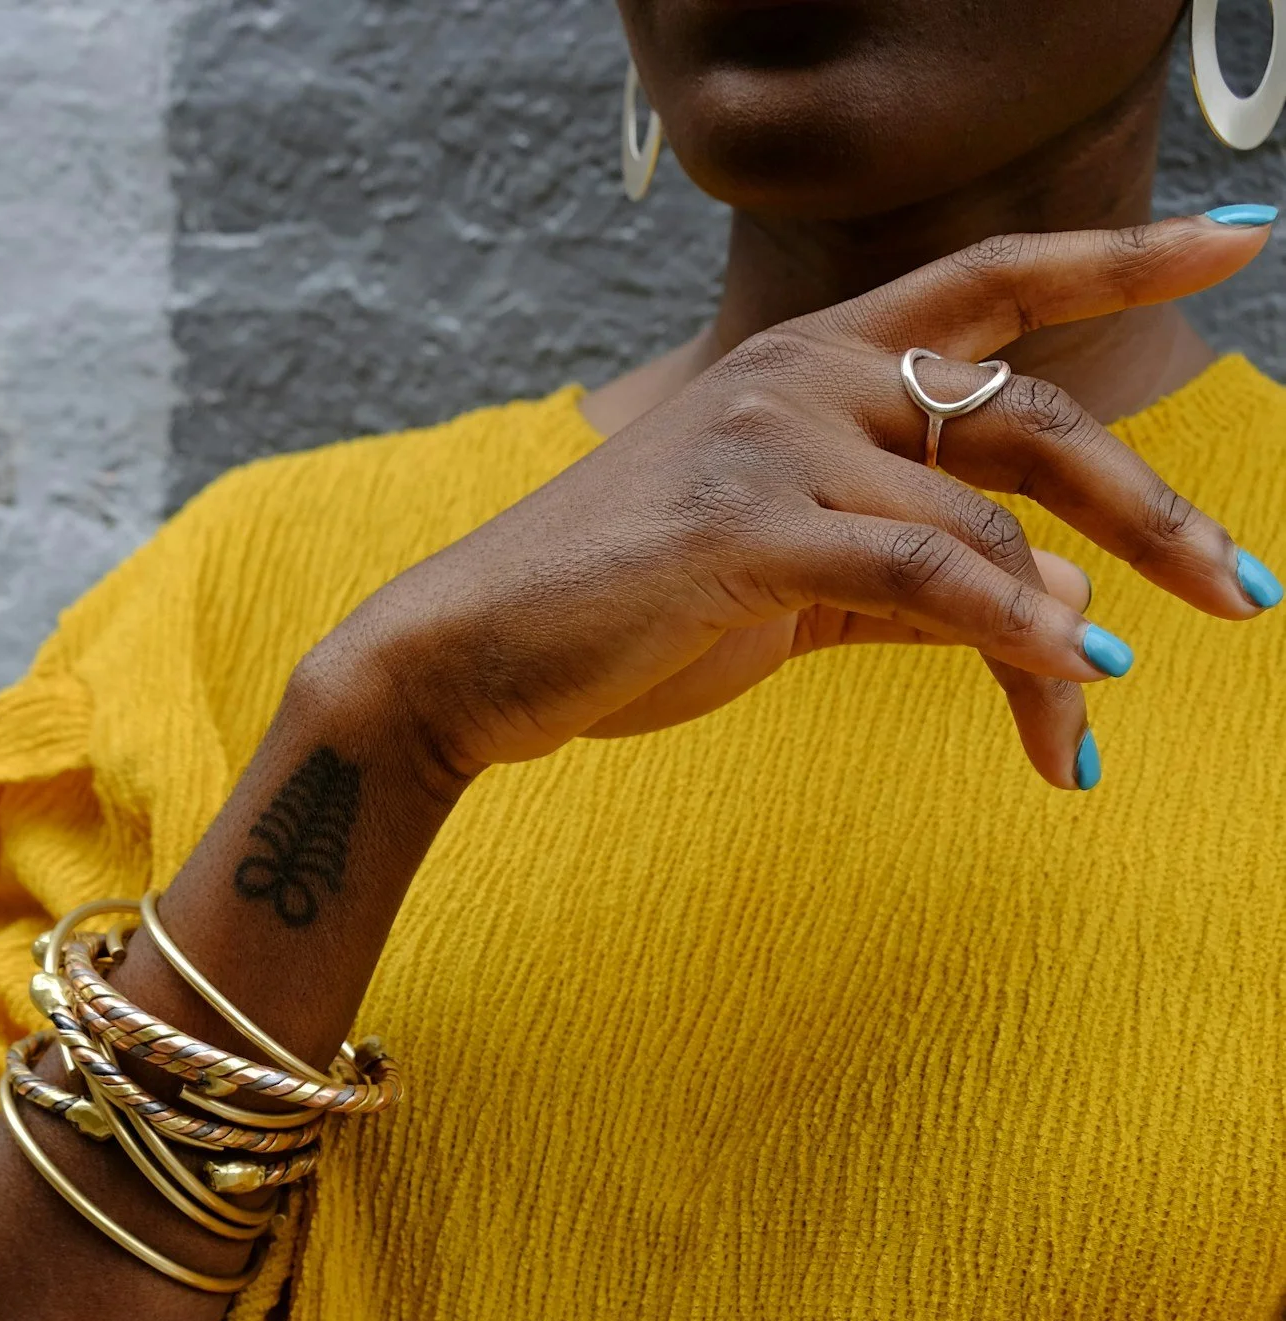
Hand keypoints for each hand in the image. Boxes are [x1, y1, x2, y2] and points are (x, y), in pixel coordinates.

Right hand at [325, 217, 1273, 791]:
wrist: (468, 659)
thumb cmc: (621, 617)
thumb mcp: (787, 581)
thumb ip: (909, 576)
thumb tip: (1052, 618)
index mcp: (815, 364)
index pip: (990, 284)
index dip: (1119, 260)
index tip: (1238, 239)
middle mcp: (808, 374)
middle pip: (1028, 411)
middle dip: (1153, 510)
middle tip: (1245, 593)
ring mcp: (778, 440)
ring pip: (987, 524)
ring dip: (1062, 639)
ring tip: (1094, 724)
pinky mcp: (751, 528)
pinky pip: (928, 574)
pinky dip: (1012, 632)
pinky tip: (1069, 684)